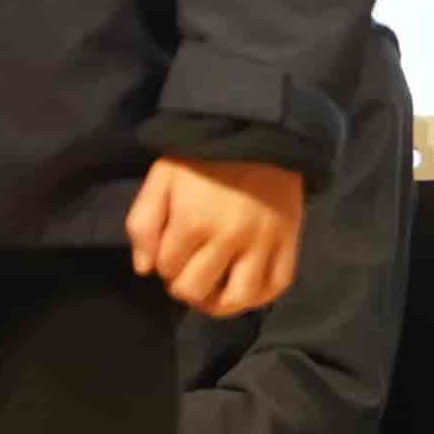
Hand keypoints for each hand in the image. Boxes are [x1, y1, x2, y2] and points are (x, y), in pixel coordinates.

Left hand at [128, 154, 304, 318]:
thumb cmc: (204, 155)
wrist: (259, 130)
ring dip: (218, 303)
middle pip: (196, 289)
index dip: (163, 263)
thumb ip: (143, 221)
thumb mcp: (162, 176)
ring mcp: (263, 243)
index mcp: (193, 220)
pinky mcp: (290, 242)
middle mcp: (230, 238)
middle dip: (184, 284)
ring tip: (212, 291)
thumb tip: (144, 269)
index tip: (171, 248)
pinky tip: (243, 289)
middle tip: (188, 268)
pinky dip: (259, 297)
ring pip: (238, 299)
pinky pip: (277, 286)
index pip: (167, 268)